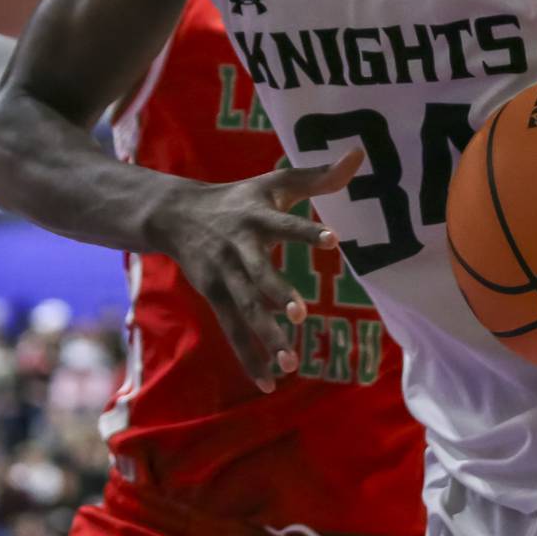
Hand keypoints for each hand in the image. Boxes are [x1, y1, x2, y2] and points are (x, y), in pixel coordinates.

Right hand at [147, 150, 363, 392]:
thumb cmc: (239, 197)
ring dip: (265, 336)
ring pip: (244, 309)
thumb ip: (319, 175)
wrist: (177, 215)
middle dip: (276, 294)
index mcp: (256, 216)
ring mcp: (224, 276)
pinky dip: (249, 357)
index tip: (333, 240)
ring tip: (290, 362)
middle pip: (258, 273)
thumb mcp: (275, 182)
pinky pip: (232, 331)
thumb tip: (359, 152)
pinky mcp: (215, 297)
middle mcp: (238, 247)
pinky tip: (269, 383)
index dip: (307, 231)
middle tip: (299, 314)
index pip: (285, 223)